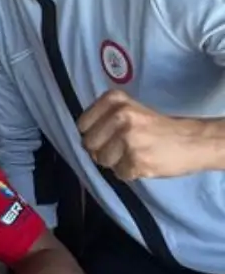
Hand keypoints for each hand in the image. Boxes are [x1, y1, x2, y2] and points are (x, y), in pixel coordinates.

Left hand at [78, 89, 216, 178]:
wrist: (192, 141)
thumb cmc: (156, 127)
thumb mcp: (128, 110)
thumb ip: (104, 118)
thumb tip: (83, 139)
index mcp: (114, 99)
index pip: (82, 125)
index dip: (92, 135)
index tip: (107, 137)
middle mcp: (119, 115)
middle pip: (89, 144)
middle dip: (101, 151)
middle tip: (121, 149)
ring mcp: (128, 138)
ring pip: (102, 160)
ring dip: (116, 163)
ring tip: (135, 154)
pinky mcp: (137, 160)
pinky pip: (119, 173)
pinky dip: (129, 172)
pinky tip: (143, 163)